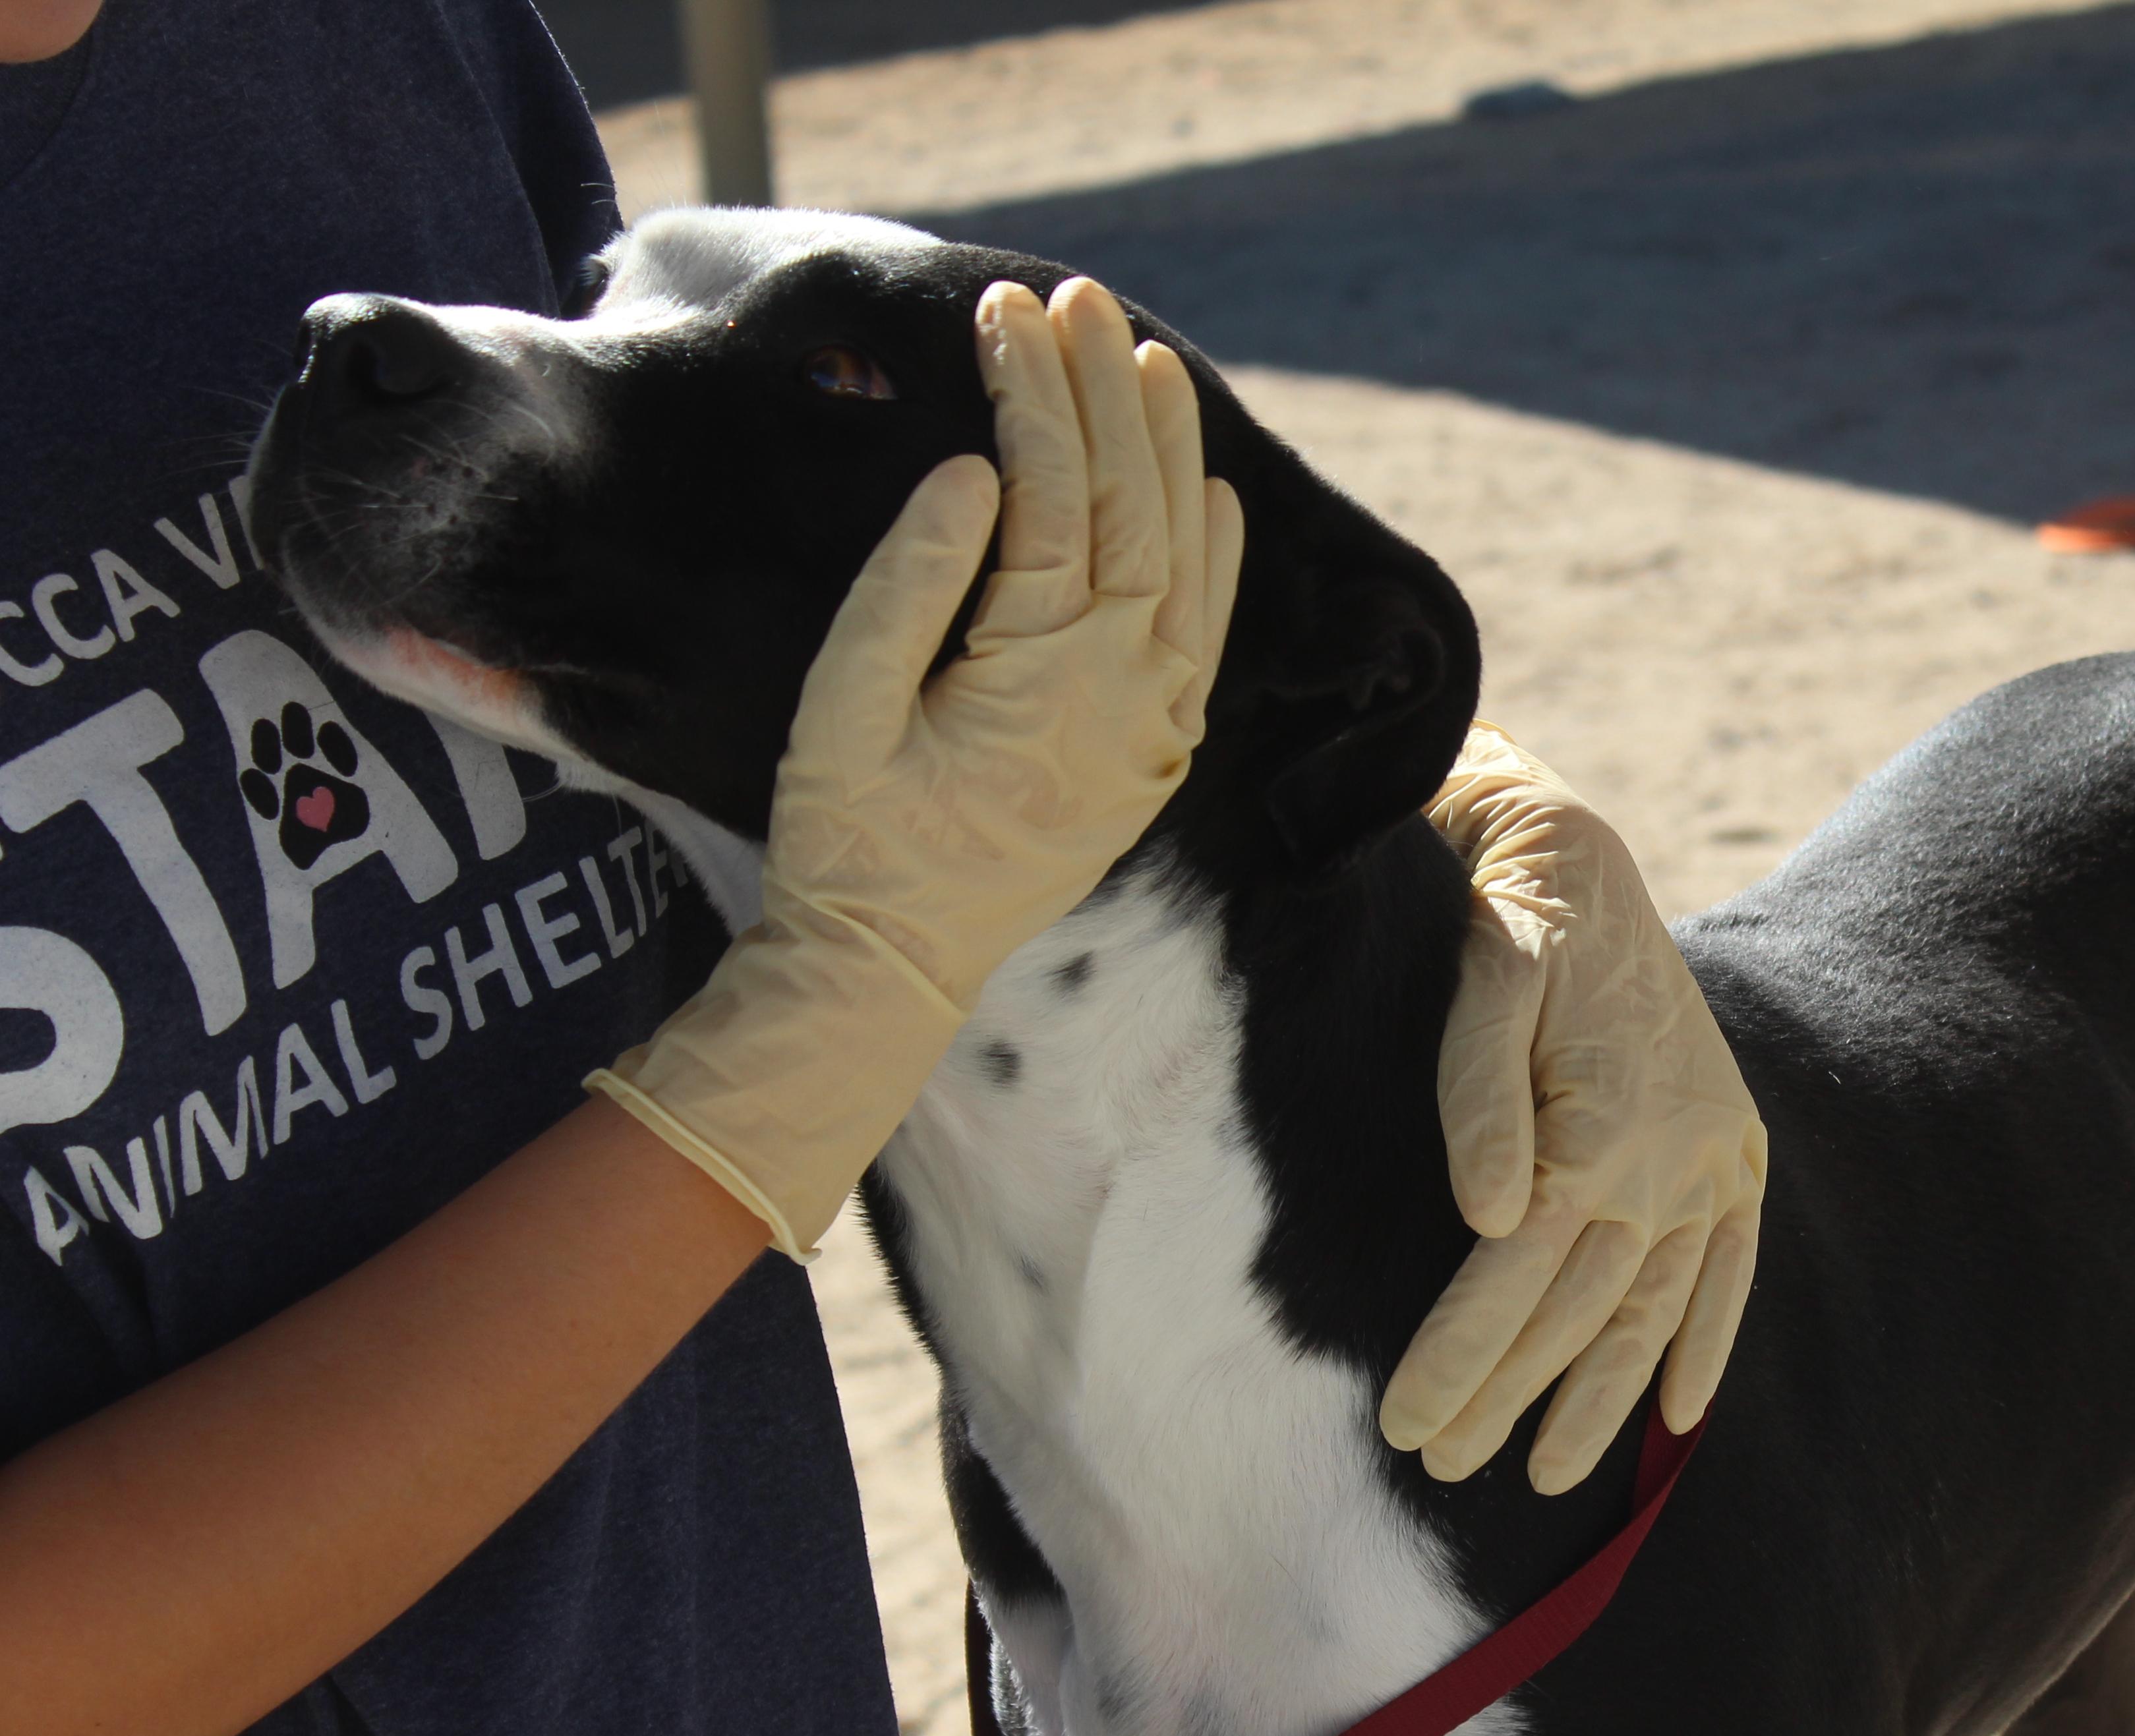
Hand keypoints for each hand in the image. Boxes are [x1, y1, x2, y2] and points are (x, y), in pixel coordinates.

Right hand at [590, 278, 1241, 1255]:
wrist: (894, 967)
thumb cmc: (849, 839)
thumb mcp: (846, 711)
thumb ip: (910, 588)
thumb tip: (977, 471)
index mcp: (1044, 676)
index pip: (1056, 497)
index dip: (1033, 395)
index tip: (1006, 311)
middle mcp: (1125, 694)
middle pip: (1136, 509)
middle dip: (1106, 394)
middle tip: (1078, 298)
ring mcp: (1153, 725)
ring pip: (1186, 560)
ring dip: (1169, 452)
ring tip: (1147, 356)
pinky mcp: (1156, 750)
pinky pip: (1206, 634)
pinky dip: (1216, 552)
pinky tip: (1211, 484)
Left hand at [1381, 728, 1766, 1492]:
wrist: (1577, 861)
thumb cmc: (1504, 928)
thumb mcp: (1482, 987)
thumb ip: (1478, 1100)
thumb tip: (1489, 1216)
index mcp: (1596, 1132)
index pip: (1513, 1282)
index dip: (1457, 1360)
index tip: (1401, 1428)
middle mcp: (1668, 1163)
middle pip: (1575, 1314)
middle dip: (1507, 1399)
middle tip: (1443, 1467)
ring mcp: (1712, 1163)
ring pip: (1651, 1313)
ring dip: (1602, 1404)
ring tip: (1551, 1477)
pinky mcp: (1736, 1152)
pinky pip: (1730, 1273)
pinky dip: (1704, 1347)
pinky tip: (1678, 1418)